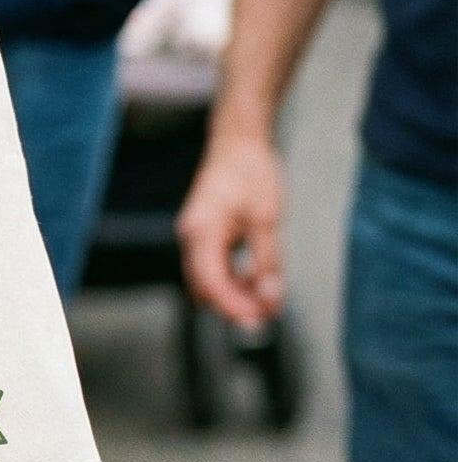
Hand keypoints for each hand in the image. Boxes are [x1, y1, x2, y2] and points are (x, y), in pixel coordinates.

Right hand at [177, 131, 286, 326]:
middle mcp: (192, 236)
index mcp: (201, 232)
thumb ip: (267, 262)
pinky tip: (258, 278)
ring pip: (210, 280)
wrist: (239, 142)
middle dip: (235, 305)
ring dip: (236, 294)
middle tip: (270, 314)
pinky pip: (215, 267)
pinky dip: (234, 279)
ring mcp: (196, 236)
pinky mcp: (206, 234)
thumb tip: (270, 298)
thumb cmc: (250, 172)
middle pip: (206, 287)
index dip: (235, 307)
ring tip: (269, 297)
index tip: (263, 319)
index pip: (211, 284)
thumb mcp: (267, 220)